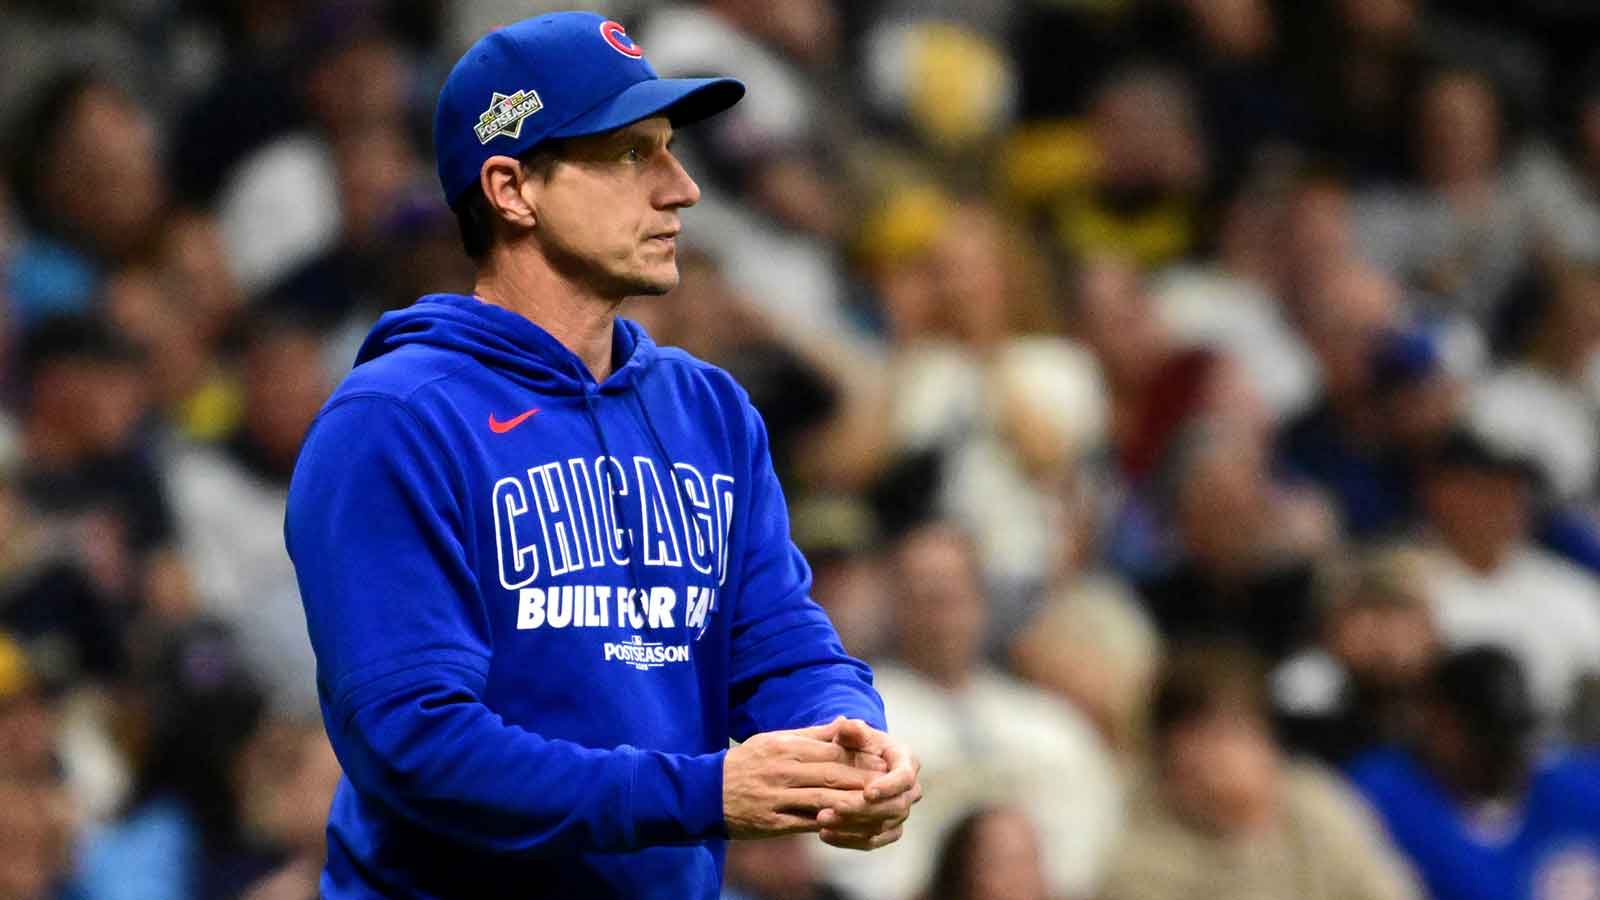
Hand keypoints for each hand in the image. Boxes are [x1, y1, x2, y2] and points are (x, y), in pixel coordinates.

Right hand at [723, 720, 888, 839]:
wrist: (704, 792)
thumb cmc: (745, 763)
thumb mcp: (775, 740)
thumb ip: (812, 735)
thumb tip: (844, 724)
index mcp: (785, 747)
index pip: (832, 751)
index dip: (860, 758)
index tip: (884, 762)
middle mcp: (782, 770)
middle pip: (832, 775)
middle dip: (864, 781)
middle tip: (890, 786)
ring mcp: (776, 797)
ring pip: (823, 801)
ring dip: (852, 805)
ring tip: (877, 807)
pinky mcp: (771, 822)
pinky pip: (806, 824)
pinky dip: (829, 825)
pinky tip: (848, 826)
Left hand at [816, 717, 922, 850]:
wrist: (856, 763)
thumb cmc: (856, 744)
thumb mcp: (853, 733)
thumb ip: (850, 729)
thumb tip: (846, 724)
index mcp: (906, 762)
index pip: (904, 778)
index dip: (888, 787)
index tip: (868, 792)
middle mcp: (909, 790)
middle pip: (894, 807)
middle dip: (862, 810)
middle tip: (833, 808)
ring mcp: (899, 813)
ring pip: (881, 827)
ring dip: (851, 826)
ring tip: (821, 820)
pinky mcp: (888, 831)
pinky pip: (871, 841)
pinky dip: (848, 840)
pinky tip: (824, 834)